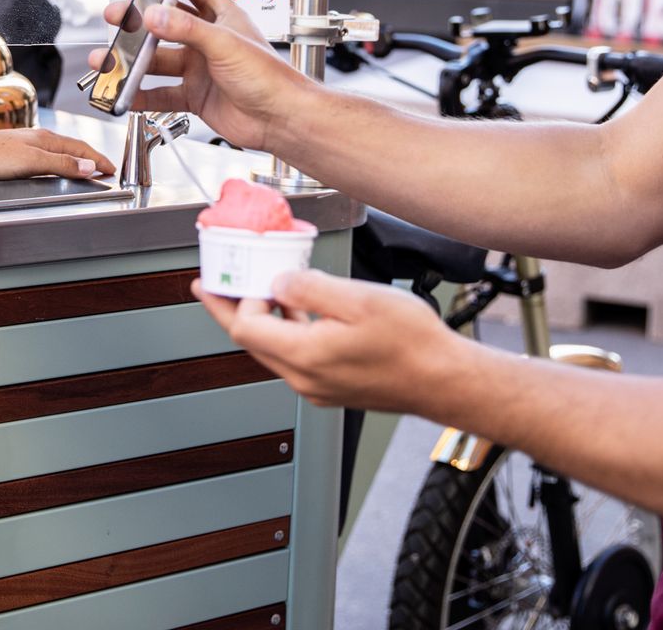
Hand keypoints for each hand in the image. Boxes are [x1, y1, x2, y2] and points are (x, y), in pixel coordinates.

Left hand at [0, 127, 115, 179]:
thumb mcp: (33, 162)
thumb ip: (62, 164)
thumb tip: (88, 166)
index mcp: (46, 139)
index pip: (81, 149)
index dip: (98, 159)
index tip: (110, 168)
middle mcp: (38, 140)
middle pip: (73, 148)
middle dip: (91, 158)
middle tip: (104, 169)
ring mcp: (26, 147)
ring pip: (59, 153)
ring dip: (75, 161)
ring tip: (85, 170)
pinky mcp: (15, 156)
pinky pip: (46, 159)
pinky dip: (59, 165)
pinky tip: (53, 171)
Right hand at [89, 0, 311, 152]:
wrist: (280, 121)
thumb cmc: (270, 78)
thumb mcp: (225, 44)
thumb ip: (188, 28)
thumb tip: (154, 14)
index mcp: (222, 16)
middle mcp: (208, 40)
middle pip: (165, 24)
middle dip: (138, 21)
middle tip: (116, 18)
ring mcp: (200, 69)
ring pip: (158, 60)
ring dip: (133, 61)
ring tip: (109, 61)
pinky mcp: (195, 96)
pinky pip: (162, 94)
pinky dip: (142, 95)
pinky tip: (126, 93)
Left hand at [195, 269, 478, 414]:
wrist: (445, 380)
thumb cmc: (413, 343)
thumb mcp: (358, 299)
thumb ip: (310, 289)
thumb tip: (280, 282)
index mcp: (305, 357)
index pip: (245, 328)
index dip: (236, 298)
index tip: (233, 274)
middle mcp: (305, 379)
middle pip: (252, 342)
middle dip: (232, 309)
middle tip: (216, 285)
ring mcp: (318, 387)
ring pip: (273, 351)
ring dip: (262, 320)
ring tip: (259, 290)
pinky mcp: (332, 388)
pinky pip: (295, 358)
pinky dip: (286, 333)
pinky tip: (298, 312)